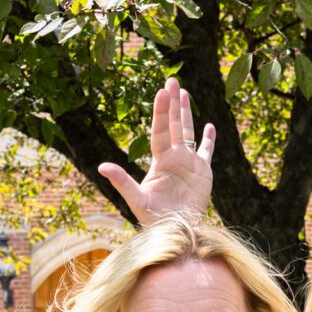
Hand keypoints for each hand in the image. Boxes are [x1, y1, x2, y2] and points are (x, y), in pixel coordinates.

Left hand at [99, 78, 216, 223]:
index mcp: (161, 160)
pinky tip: (210, 126)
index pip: (160, 131)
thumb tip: (101, 166)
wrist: (176, 231)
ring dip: (186, 113)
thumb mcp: (137, 200)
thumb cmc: (155, 218)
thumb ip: (122, 182)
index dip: (161, 112)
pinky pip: (207, 152)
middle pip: (174, 125)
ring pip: (188, 132)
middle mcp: (174, 157)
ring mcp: (189, 163)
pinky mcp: (203, 173)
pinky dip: (209, 140)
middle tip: (172, 80)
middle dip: (173, 103)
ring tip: (184, 93)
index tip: (161, 92)